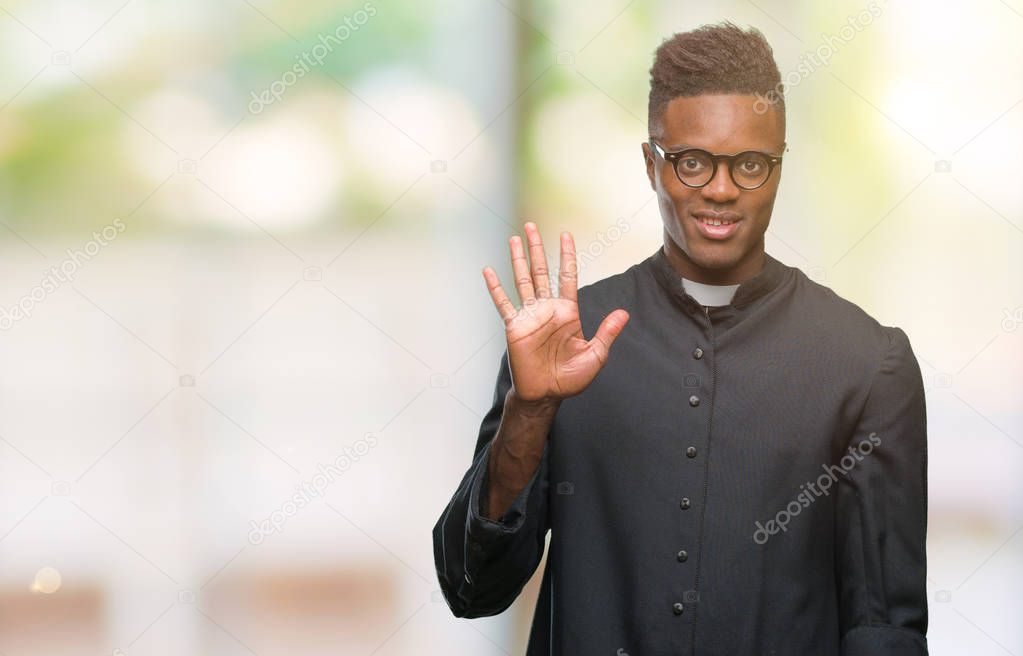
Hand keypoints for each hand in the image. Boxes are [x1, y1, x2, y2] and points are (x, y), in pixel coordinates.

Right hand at [482, 222, 629, 404]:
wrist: (546, 395)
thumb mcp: (595, 355)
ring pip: (523, 280)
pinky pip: (503, 303)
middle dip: (537, 248)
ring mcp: (529, 316)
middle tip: (532, 226)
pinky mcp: (514, 327)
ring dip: (518, 259)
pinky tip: (488, 271)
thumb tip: (623, 313)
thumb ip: (607, 333)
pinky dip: (495, 287)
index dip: (567, 255)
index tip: (566, 235)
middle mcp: (547, 309)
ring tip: (514, 238)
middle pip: (541, 271)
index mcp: (567, 312)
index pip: (567, 276)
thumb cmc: (571, 378)